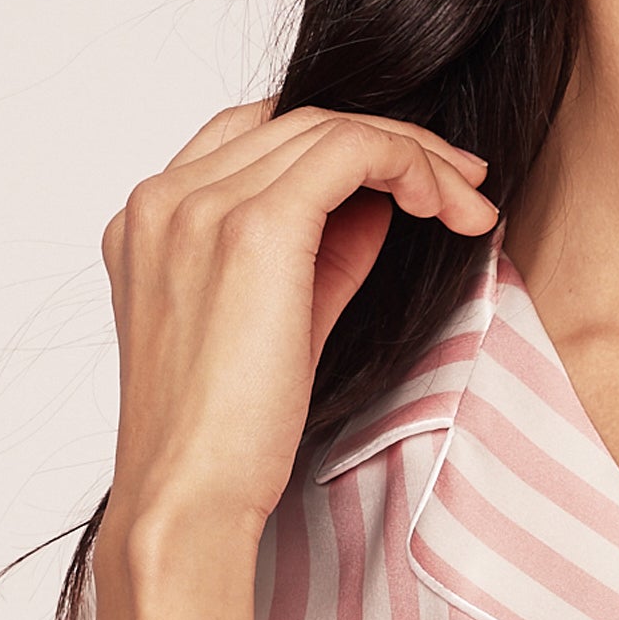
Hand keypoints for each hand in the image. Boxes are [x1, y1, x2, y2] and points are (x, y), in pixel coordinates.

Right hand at [86, 101, 498, 619]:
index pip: (254, 135)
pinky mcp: (252, 227)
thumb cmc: (226, 436)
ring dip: (415, 156)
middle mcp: (164, 199)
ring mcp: (199, 206)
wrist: (188, 498)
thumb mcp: (276, 322)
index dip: (340, 143)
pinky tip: (450, 207)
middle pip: (296, 121)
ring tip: (468, 205)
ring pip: (330, 128)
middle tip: (462, 186)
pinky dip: (411, 164)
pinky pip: (352, 151)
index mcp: (150, 219)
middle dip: (393, 144)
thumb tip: (382, 203)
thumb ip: (318, 252)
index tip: (409, 182)